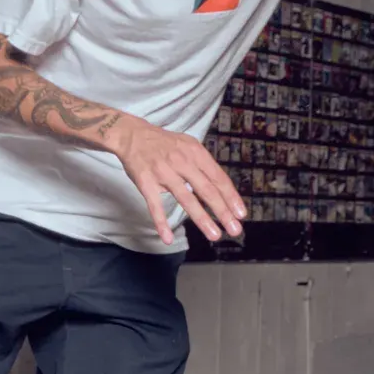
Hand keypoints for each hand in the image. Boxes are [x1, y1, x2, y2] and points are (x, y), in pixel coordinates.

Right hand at [107, 115, 246, 245]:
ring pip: (186, 199)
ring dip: (202, 219)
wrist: (132, 135)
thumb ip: (204, 165)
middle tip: (235, 229)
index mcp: (195, 153)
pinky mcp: (146, 183)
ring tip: (215, 235)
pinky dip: (161, 223)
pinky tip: (168, 238)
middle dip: (223, 211)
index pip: (218, 178)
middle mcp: (182, 162)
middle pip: (207, 190)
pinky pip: (155, 206)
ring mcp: (164, 173)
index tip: (241, 214)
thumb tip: (221, 187)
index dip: (231, 197)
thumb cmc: (164, 143)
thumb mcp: (189, 146)